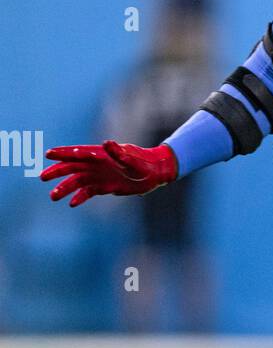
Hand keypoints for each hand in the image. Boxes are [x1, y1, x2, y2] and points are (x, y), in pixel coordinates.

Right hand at [41, 141, 177, 206]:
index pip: (78, 153)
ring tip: (53, 196)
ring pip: (77, 181)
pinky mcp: (104, 187)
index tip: (48, 154)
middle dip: (57, 171)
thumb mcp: (133, 160)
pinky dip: (80, 197)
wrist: (155, 174)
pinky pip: (88, 192)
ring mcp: (99, 176)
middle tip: (42, 177)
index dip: (63, 153)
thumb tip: (107, 143)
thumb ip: (119, 153)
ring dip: (64, 188)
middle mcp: (96, 165)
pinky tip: (72, 204)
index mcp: (101, 155)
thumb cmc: (144, 164)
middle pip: (72, 167)